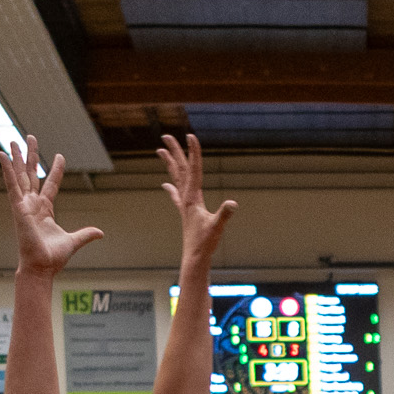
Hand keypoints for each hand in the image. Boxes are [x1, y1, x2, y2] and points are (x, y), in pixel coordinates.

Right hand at [0, 138, 101, 274]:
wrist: (41, 268)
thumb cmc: (53, 258)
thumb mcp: (73, 241)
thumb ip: (85, 234)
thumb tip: (100, 233)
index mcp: (45, 210)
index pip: (51, 184)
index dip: (56, 170)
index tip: (60, 155)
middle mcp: (32, 205)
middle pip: (31, 174)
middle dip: (31, 156)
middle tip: (30, 138)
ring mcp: (23, 205)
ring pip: (19, 175)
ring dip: (17, 157)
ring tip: (13, 139)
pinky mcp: (17, 207)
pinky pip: (10, 185)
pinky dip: (6, 169)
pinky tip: (1, 154)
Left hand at [158, 132, 235, 263]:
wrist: (194, 258)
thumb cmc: (205, 243)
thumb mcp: (217, 227)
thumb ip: (224, 214)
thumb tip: (233, 204)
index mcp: (193, 198)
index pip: (194, 169)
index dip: (193, 152)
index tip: (191, 135)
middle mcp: (186, 198)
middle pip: (179, 169)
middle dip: (174, 152)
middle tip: (166, 135)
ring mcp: (184, 205)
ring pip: (175, 178)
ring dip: (169, 164)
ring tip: (160, 150)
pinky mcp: (185, 212)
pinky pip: (176, 195)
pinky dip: (170, 187)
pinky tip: (164, 183)